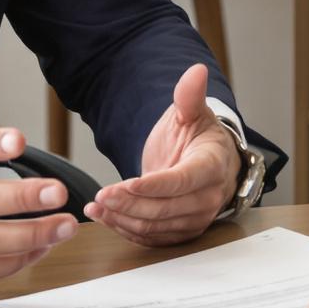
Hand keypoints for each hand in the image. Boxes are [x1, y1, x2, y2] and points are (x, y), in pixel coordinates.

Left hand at [85, 63, 241, 246]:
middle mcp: (207, 197)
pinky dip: (126, 229)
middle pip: (166, 208)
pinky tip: (105, 217)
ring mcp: (195, 219)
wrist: (207, 162)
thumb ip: (190, 95)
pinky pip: (152, 237)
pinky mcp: (181, 233)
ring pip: (156, 226)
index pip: (183, 181)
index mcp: (212, 166)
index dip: (155, 185)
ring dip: (123, 218)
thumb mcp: (192, 113)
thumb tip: (196, 70)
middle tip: (101, 196)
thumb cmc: (199, 138)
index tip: (127, 183)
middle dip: (130, 204)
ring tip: (96, 206)